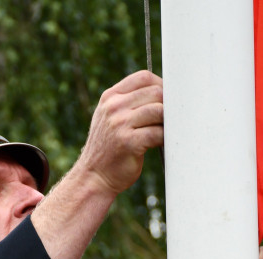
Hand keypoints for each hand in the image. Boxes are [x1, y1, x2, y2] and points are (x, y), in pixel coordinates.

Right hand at [76, 70, 163, 196]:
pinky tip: (161, 144)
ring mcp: (120, 124)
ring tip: (164, 132)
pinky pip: (158, 132)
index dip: (161, 85)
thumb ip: (129, 103)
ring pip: (159, 111)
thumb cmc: (109, 147)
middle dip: (168, 105)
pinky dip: (164, 138)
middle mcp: (114, 107)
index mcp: (110, 97)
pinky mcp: (129, 142)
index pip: (143, 77)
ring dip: (167, 122)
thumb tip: (163, 93)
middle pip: (155, 92)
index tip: (167, 98)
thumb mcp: (110, 118)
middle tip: (169, 119)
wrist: (94, 176)